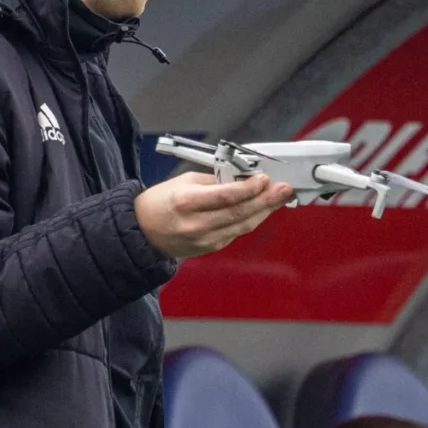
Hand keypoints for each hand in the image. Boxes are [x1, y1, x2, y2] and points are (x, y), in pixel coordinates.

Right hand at [135, 173, 292, 259]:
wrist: (142, 232)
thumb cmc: (160, 202)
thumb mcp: (183, 181)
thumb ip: (214, 181)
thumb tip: (242, 178)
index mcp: (186, 202)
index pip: (225, 196)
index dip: (249, 189)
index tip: (265, 179)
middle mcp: (196, 224)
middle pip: (239, 213)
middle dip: (266, 200)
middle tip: (284, 189)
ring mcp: (204, 240)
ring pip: (242, 226)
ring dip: (264, 211)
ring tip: (280, 198)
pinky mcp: (209, 248)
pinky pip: (236, 233)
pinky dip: (251, 220)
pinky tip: (261, 210)